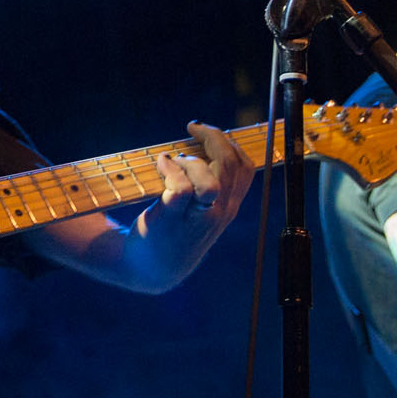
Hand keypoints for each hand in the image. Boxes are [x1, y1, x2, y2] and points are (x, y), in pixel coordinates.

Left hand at [134, 122, 251, 272]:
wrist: (151, 269)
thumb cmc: (174, 230)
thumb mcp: (202, 209)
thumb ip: (208, 182)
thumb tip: (205, 141)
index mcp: (228, 206)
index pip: (245, 168)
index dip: (230, 143)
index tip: (209, 132)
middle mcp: (218, 213)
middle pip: (231, 166)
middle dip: (214, 138)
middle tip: (194, 128)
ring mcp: (196, 219)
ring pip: (211, 182)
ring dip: (192, 160)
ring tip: (174, 160)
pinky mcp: (171, 221)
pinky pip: (181, 190)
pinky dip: (170, 170)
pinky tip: (161, 164)